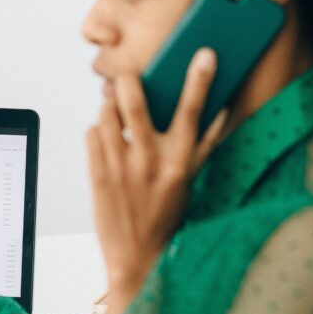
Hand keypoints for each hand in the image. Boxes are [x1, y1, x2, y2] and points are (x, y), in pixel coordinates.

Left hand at [86, 48, 227, 291]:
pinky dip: (96, 131)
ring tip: (114, 117)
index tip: (205, 54)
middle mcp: (150, 161)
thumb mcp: (189, 182)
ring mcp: (121, 168)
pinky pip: (91, 133)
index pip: (192, 112)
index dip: (200, 80)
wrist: (137, 259)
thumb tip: (221, 111)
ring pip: (106, 112)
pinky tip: (105, 143)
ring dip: (109, 108)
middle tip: (127, 80)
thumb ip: (202, 146)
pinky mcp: (97, 175)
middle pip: (135, 102)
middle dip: (127, 82)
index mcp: (179, 162)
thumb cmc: (165, 216)